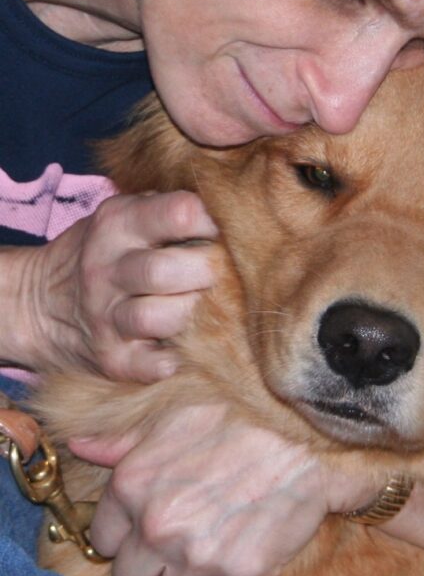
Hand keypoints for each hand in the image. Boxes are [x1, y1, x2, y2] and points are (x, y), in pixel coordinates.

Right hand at [20, 192, 217, 380]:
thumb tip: (235, 211)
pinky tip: (183, 346)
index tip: (226, 233)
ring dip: (192, 315)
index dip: (215, 223)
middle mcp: (105, 268)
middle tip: (224, 276)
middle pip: (167, 270)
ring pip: (160, 317)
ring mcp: (105, 317)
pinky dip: (175, 359)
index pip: (180, 213)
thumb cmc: (110, 254)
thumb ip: (172, 210)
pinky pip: (153, 364)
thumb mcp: (127, 217)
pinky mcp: (112, 359)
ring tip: (201, 309)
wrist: (36, 305)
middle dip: (209, 273)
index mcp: (118, 224)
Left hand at [70, 405, 381, 575]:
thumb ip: (127, 438)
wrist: (314, 428)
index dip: (133, 533)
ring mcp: (199, 555)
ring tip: (225, 551)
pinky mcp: (243, 573)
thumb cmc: (246, 411)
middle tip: (194, 539)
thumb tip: (83, 445)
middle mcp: (158, 525)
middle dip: (160, 564)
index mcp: (133, 485)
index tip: (159, 524)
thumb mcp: (179, 411)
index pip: (105, 540)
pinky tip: (256, 554)